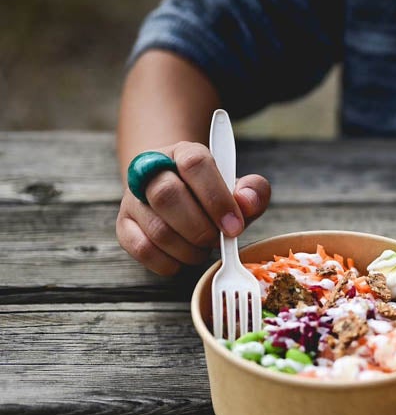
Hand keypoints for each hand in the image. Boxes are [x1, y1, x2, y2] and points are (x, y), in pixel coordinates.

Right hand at [116, 141, 270, 274]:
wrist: (181, 196)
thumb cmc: (214, 196)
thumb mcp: (239, 189)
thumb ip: (252, 192)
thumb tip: (246, 202)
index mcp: (183, 153)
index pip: (195, 163)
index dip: (217, 198)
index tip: (234, 226)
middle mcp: (151, 171)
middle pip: (167, 195)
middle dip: (200, 228)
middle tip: (217, 240)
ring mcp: (133, 199)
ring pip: (157, 229)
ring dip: (189, 249)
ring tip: (203, 248)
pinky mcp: (124, 226)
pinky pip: (143, 250)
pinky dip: (170, 262)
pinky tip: (184, 257)